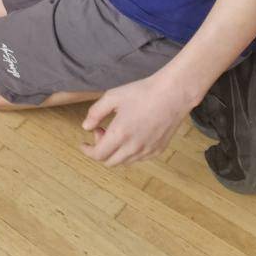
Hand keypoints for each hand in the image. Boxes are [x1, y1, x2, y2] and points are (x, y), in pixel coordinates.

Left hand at [80, 72, 195, 167]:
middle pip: (110, 162)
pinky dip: (128, 152)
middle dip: (100, 149)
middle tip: (101, 130)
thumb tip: (86, 127)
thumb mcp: (112, 97)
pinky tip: (130, 135)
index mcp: (120, 134)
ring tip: (116, 130)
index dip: (88, 151)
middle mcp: (134, 147)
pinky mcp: (158, 150)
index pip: (98, 155)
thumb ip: (95, 113)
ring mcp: (147, 151)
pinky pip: (138, 159)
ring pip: (124, 162)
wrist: (172, 94)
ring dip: (114, 151)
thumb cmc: (142, 93)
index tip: (84, 143)